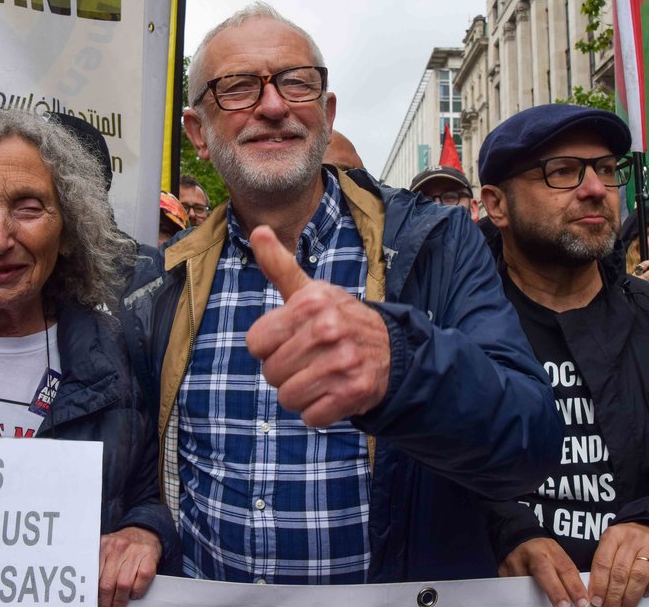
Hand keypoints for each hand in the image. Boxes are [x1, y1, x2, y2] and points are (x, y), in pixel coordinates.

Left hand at [98, 526, 160, 606]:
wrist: (145, 532)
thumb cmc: (124, 546)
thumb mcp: (108, 550)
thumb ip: (100, 566)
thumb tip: (93, 590)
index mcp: (104, 545)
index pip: (94, 575)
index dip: (94, 593)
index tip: (95, 601)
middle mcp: (118, 546)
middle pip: (107, 583)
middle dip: (107, 600)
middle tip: (107, 605)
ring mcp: (134, 551)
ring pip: (124, 585)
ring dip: (120, 599)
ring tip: (118, 603)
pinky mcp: (149, 556)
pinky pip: (141, 580)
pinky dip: (137, 591)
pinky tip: (133, 592)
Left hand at [245, 225, 389, 427]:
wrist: (392, 349)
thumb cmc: (338, 320)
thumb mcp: (311, 291)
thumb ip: (280, 265)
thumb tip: (258, 230)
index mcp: (309, 303)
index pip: (255, 343)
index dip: (269, 346)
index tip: (291, 340)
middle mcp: (326, 330)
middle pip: (270, 373)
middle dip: (285, 372)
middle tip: (310, 360)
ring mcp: (342, 363)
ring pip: (288, 398)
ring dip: (301, 394)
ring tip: (320, 377)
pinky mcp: (354, 393)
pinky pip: (311, 417)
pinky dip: (319, 412)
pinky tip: (334, 392)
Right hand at [500, 537, 588, 606]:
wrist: (516, 541)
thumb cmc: (542, 553)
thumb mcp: (556, 556)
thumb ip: (566, 573)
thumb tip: (580, 597)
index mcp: (550, 549)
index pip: (565, 568)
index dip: (575, 586)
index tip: (583, 602)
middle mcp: (532, 554)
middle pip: (544, 571)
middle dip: (555, 591)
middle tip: (564, 606)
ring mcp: (516, 563)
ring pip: (526, 583)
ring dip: (537, 599)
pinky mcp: (504, 572)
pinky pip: (515, 589)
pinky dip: (524, 598)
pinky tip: (530, 604)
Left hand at [587, 522, 648, 606]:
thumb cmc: (626, 539)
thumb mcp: (610, 543)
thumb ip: (603, 563)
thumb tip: (596, 591)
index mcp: (613, 535)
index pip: (603, 563)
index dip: (599, 584)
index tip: (595, 600)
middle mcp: (631, 540)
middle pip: (620, 572)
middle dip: (613, 595)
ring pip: (638, 576)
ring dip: (630, 596)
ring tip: (624, 606)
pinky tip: (645, 594)